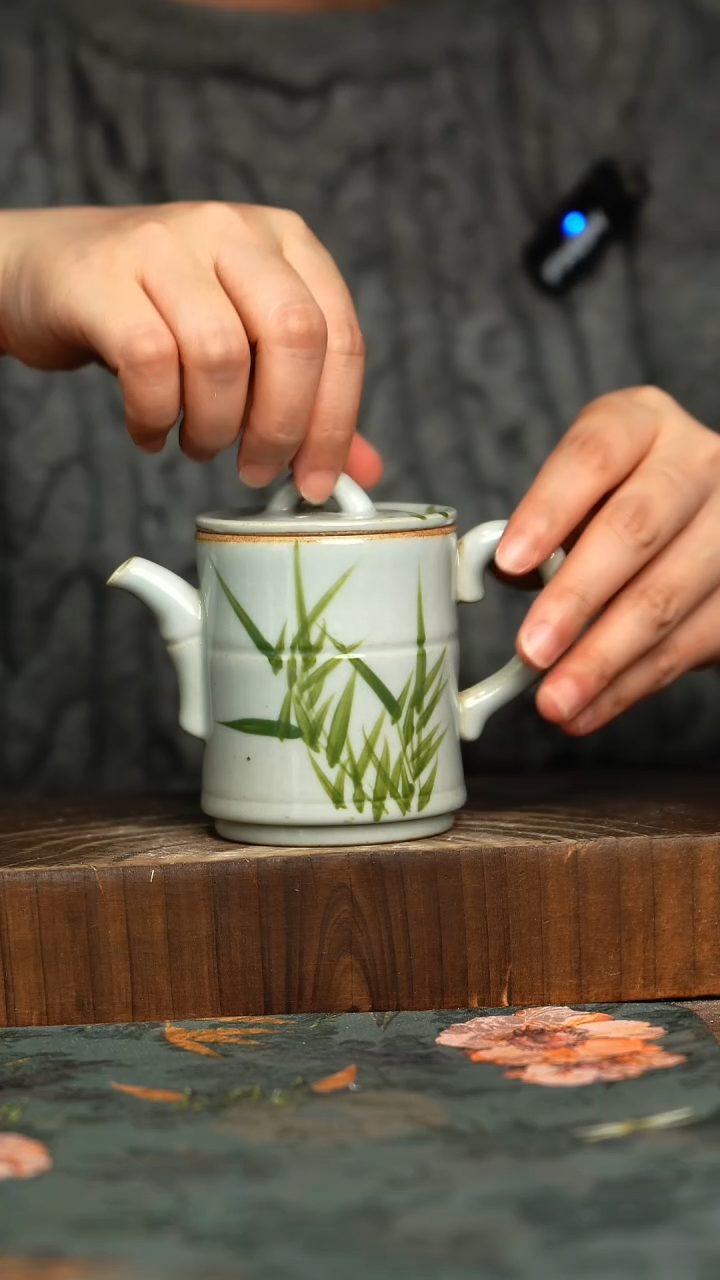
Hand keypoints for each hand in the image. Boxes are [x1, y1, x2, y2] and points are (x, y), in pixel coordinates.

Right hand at [0, 203, 381, 500]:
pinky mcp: (105, 275)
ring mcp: (164, 243)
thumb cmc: (159, 312)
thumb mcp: (243, 341)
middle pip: (293, 336)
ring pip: (220, 354)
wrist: (48, 270)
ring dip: (214, 427)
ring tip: (198, 445)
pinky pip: (150, 361)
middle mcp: (231, 228)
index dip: (337, 421)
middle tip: (258, 472)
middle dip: (283, 426)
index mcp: (285, 239)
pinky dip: (155, 417)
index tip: (316, 482)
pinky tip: (150, 432)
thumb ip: (305, 400)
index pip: (341, 334)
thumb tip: (366, 471)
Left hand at [495, 387, 719, 733]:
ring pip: (666, 596)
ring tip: (554, 702)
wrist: (701, 524)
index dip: (548, 510)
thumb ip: (541, 531)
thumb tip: (498, 575)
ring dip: (603, 659)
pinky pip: (691, 643)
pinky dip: (632, 684)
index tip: (508, 563)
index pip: (593, 455)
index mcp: (641, 424)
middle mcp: (697, 462)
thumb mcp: (579, 499)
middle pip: (635, 528)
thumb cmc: (617, 507)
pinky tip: (590, 709)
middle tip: (530, 651)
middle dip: (577, 599)